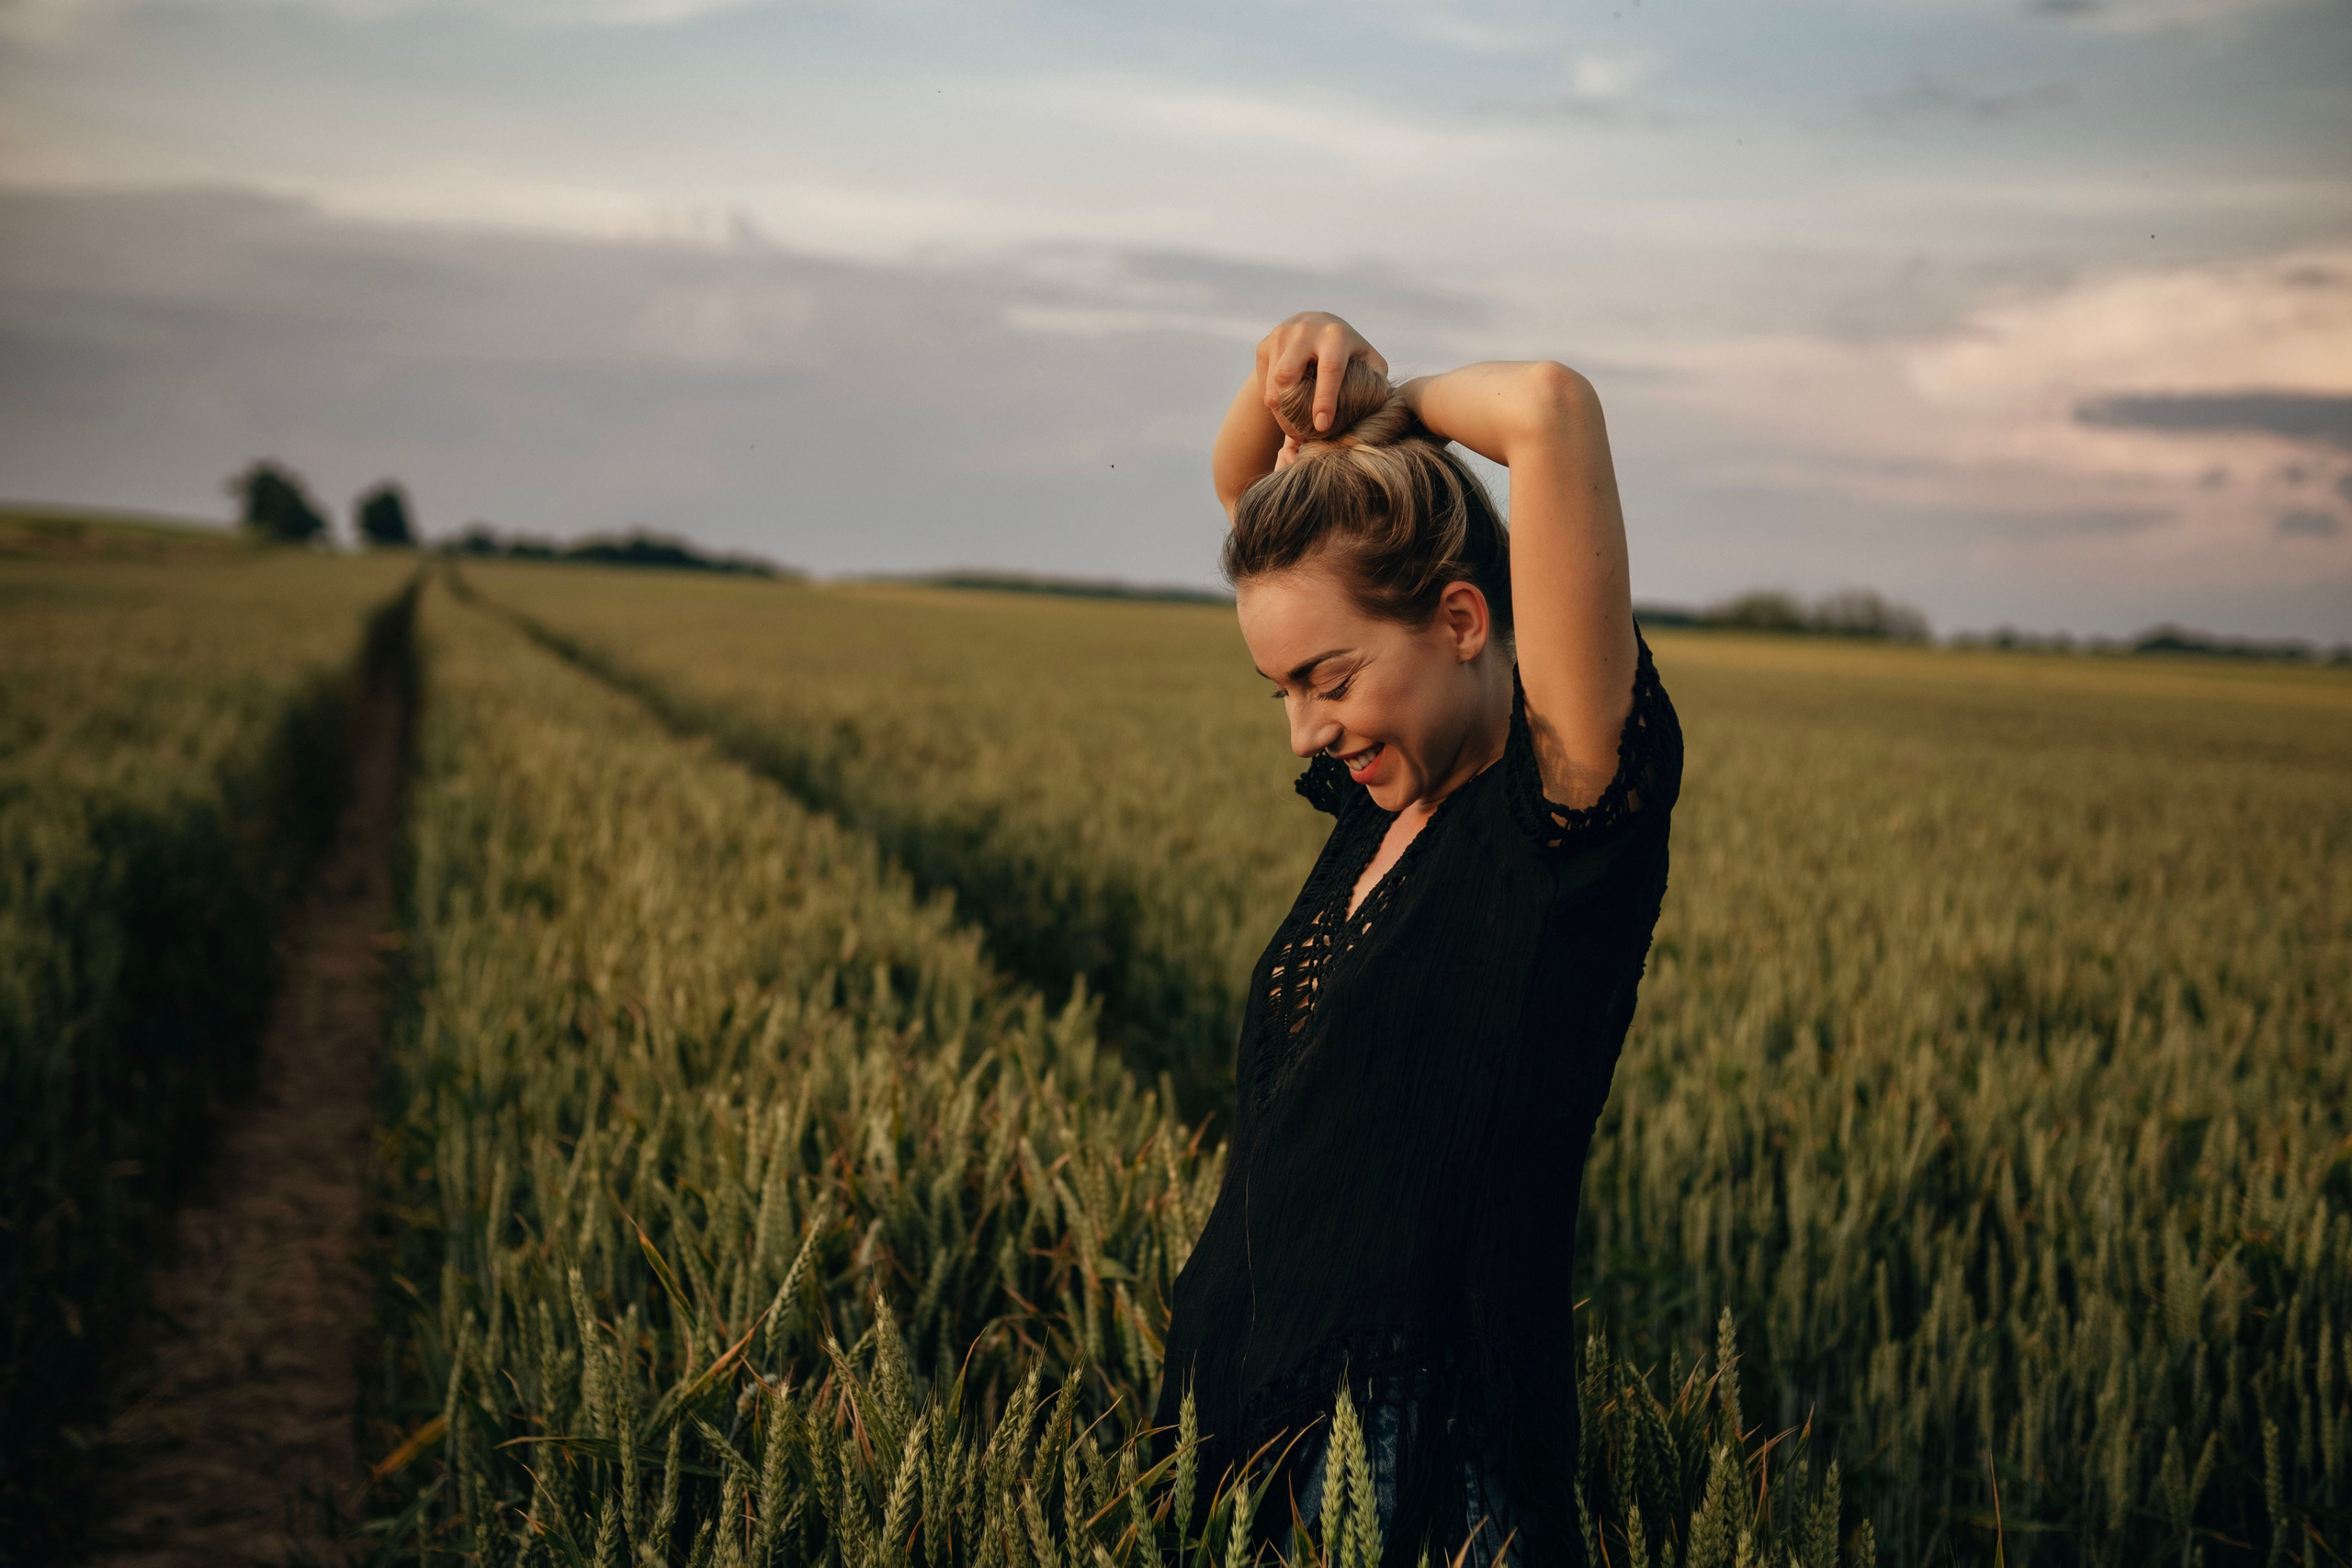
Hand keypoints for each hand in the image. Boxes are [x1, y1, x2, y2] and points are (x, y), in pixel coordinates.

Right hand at [1257, 312, 1388, 435]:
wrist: (1314, 323)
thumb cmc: (1347, 351)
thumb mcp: (1367, 359)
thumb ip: (1375, 381)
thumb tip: (1375, 410)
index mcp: (1335, 335)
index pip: (1329, 368)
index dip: (1325, 399)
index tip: (1321, 426)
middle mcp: (1305, 331)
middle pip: (1288, 374)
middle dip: (1293, 409)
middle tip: (1302, 435)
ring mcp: (1280, 335)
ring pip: (1273, 384)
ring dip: (1281, 412)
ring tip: (1293, 429)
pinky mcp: (1264, 345)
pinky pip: (1264, 384)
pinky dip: (1274, 403)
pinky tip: (1286, 411)